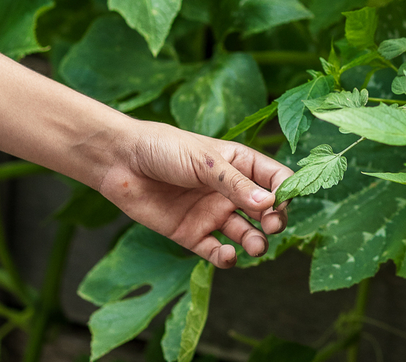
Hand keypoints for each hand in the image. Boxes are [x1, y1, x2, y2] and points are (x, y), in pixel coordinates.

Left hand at [96, 120, 292, 268]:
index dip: (285, 191)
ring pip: (246, 233)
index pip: (275, 179)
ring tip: (256, 245)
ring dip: (256, 241)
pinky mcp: (192, 234)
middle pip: (266, 209)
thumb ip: (235, 184)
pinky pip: (216, 251)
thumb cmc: (164, 148)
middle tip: (272, 225)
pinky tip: (229, 255)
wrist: (120, 161)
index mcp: (239, 164)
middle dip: (275, 219)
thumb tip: (271, 203)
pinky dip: (227, 258)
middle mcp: (230, 191)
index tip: (283, 201)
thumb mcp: (204, 161)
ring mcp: (212, 213)